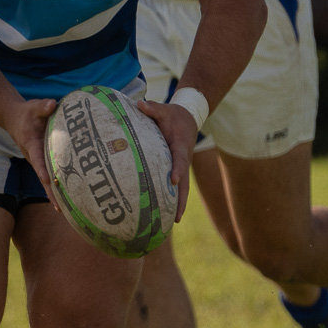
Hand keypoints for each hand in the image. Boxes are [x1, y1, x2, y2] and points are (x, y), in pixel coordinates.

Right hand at [2, 97, 61, 210]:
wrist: (15, 119)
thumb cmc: (27, 113)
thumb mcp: (33, 107)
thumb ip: (43, 106)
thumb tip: (52, 104)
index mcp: (32, 145)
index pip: (37, 160)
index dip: (43, 170)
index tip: (49, 180)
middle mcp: (35, 157)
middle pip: (44, 179)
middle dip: (51, 193)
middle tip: (61, 208)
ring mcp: (39, 161)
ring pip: (47, 181)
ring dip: (55, 194)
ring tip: (66, 211)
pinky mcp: (44, 161)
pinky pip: (51, 177)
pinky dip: (58, 187)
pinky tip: (68, 199)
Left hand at [135, 98, 196, 221]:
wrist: (189, 117)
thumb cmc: (173, 115)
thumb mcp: (164, 109)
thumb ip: (152, 108)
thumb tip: (139, 104)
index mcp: (180, 145)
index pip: (179, 159)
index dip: (177, 169)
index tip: (173, 180)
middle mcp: (183, 159)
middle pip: (184, 183)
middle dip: (180, 200)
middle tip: (176, 217)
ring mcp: (182, 166)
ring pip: (182, 188)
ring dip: (178, 205)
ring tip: (173, 223)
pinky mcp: (179, 169)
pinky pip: (177, 186)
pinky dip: (174, 199)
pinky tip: (167, 213)